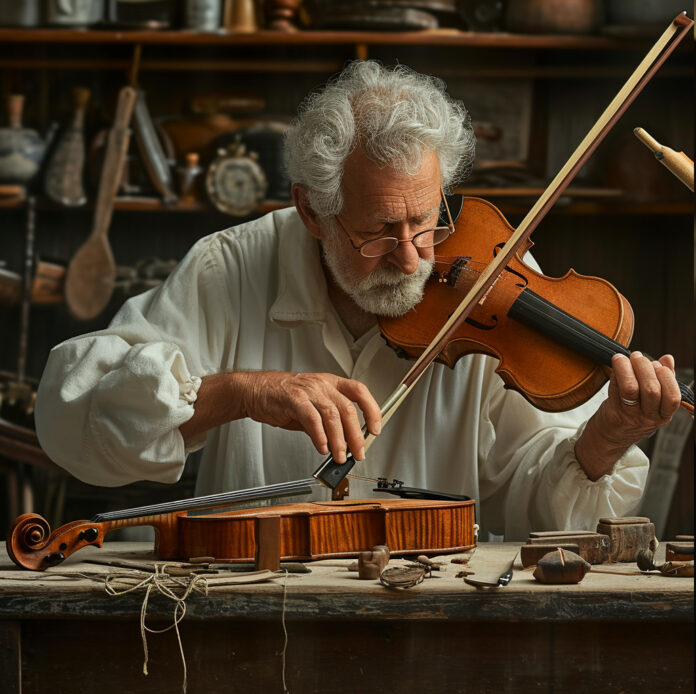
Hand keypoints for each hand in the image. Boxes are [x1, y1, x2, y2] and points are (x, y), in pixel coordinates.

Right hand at [241, 371, 381, 462]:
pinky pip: (311, 418)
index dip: (372, 410)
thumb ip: (328, 423)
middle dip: (356, 435)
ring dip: (339, 440)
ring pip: (332, 415)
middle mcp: (322, 384)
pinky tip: (322, 447)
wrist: (255, 390)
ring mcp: (308, 390)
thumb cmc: (284, 398)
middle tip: (358, 453)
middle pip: (348, 409)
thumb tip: (344, 444)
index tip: (376, 429)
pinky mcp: (293, 398)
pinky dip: (319, 435)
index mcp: (331, 383)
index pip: (360, 392)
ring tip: (339, 456)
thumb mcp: (312, 407)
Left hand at [575, 351, 680, 479]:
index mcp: (663, 415)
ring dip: (629, 368)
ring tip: (626, 358)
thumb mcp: (652, 403)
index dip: (666, 377)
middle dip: (645, 367)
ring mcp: (630, 417)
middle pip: (652, 390)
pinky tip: (616, 365)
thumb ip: (662, 381)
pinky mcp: (613, 414)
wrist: (609, 438)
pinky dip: (616, 373)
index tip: (657, 364)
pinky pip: (615, 389)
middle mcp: (649, 419)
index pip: (673, 397)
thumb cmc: (632, 415)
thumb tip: (667, 358)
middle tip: (637, 356)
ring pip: (632, 389)